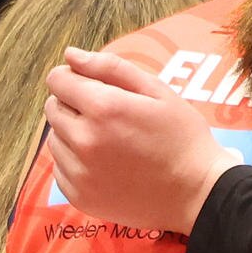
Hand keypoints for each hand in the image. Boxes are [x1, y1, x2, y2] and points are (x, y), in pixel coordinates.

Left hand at [40, 44, 225, 236]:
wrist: (198, 194)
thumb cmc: (182, 138)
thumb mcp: (157, 91)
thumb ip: (110, 68)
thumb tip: (70, 55)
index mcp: (103, 108)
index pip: (58, 80)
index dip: (72, 77)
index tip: (90, 86)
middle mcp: (84, 141)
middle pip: (53, 108)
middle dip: (73, 105)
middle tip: (107, 117)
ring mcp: (80, 173)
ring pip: (55, 139)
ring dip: (73, 135)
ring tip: (108, 142)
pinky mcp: (80, 197)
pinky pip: (60, 170)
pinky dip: (75, 163)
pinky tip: (105, 165)